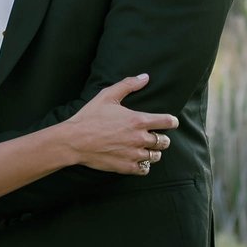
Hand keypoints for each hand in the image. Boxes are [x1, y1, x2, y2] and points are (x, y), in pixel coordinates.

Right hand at [63, 74, 177, 175]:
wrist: (74, 141)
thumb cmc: (89, 117)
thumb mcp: (107, 95)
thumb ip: (128, 85)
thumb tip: (145, 77)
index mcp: (138, 120)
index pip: (167, 122)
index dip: (172, 121)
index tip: (171, 122)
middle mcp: (139, 138)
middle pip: (164, 141)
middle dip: (162, 138)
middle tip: (156, 136)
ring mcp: (133, 154)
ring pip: (155, 156)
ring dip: (154, 152)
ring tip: (147, 149)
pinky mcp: (126, 167)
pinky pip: (144, 169)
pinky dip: (144, 165)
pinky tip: (138, 160)